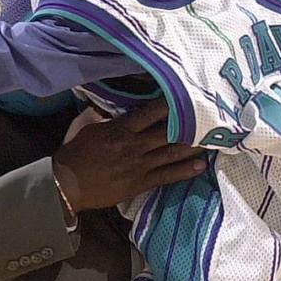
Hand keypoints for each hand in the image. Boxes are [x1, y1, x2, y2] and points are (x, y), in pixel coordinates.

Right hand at [53, 99, 205, 211]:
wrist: (66, 184)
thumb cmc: (73, 153)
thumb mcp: (86, 127)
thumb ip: (103, 115)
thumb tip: (111, 104)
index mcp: (120, 129)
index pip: (150, 113)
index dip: (169, 104)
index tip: (186, 96)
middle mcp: (134, 146)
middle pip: (168, 132)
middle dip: (190, 125)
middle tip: (210, 117)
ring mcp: (139, 166)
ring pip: (172, 153)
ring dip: (194, 146)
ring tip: (213, 139)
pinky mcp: (141, 183)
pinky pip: (168, 176)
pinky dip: (185, 171)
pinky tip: (201, 165)